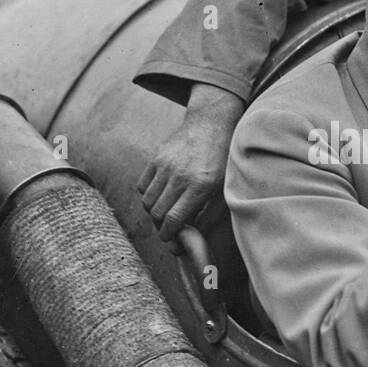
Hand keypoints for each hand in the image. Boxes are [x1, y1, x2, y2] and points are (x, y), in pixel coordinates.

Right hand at [137, 84, 243, 242]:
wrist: (211, 123)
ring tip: (166, 215)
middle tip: (170, 231)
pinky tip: (161, 197)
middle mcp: (179, 176)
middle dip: (161, 228)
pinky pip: (143, 186)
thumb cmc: (223, 159)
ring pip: (147, 201)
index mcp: (200, 185)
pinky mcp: (156, 158)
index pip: (174, 219)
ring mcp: (165, 165)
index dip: (170, 236)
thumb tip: (194, 238)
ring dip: (154, 214)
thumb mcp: (224, 189)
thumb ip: (209, 215)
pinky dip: (148, 196)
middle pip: (157, 213)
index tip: (173, 243)